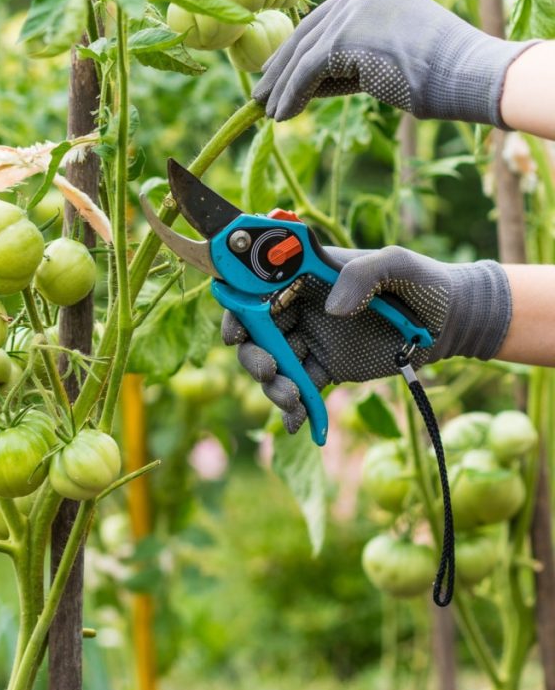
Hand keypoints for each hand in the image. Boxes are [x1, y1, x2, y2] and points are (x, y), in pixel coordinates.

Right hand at [222, 245, 511, 433]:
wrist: (453, 321)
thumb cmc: (424, 282)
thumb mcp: (397, 264)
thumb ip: (362, 275)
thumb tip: (331, 308)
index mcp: (306, 276)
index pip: (257, 289)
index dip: (238, 309)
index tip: (236, 333)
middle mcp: (301, 307)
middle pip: (257, 332)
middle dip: (254, 356)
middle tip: (270, 372)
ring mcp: (311, 339)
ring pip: (275, 364)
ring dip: (274, 386)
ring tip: (294, 400)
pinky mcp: (326, 368)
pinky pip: (302, 389)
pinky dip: (296, 409)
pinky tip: (300, 425)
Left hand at [253, 0, 536, 125]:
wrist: (465, 73)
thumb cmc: (435, 72)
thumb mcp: (382, 53)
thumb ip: (346, 57)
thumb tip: (306, 81)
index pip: (323, 20)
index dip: (295, 49)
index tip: (275, 72)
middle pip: (306, 33)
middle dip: (281, 67)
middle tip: (261, 93)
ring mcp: (351, 10)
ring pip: (303, 54)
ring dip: (282, 87)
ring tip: (268, 111)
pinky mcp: (344, 38)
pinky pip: (306, 72)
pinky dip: (291, 95)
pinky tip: (283, 116)